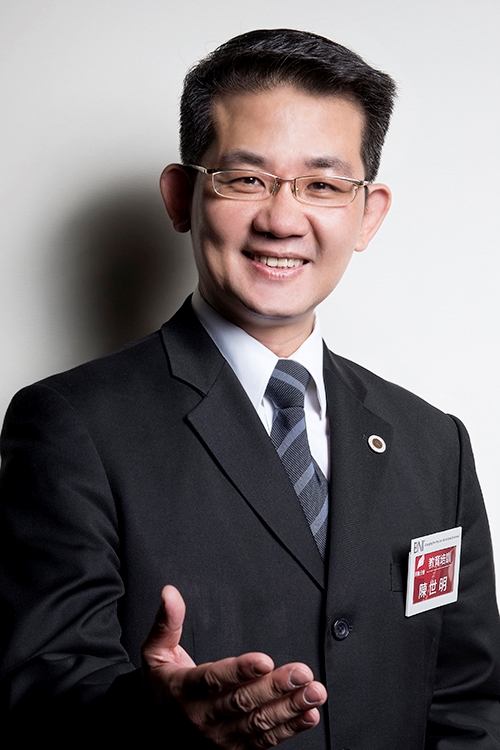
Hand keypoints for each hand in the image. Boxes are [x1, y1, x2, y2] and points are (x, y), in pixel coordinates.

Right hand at [141, 585, 326, 747]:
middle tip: (302, 673)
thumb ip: (166, 622)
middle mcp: (202, 716)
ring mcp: (220, 736)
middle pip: (242, 702)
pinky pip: (264, 741)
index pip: (213, 679)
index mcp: (184, 689)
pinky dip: (289, 729)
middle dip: (275, 687)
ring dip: (289, 708)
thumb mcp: (155, 650)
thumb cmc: (162, 683)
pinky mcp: (234, 747)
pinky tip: (308, 715)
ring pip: (258, 723)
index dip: (239, 671)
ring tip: (313, 692)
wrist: (156, 726)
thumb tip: (169, 593)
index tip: (264, 660)